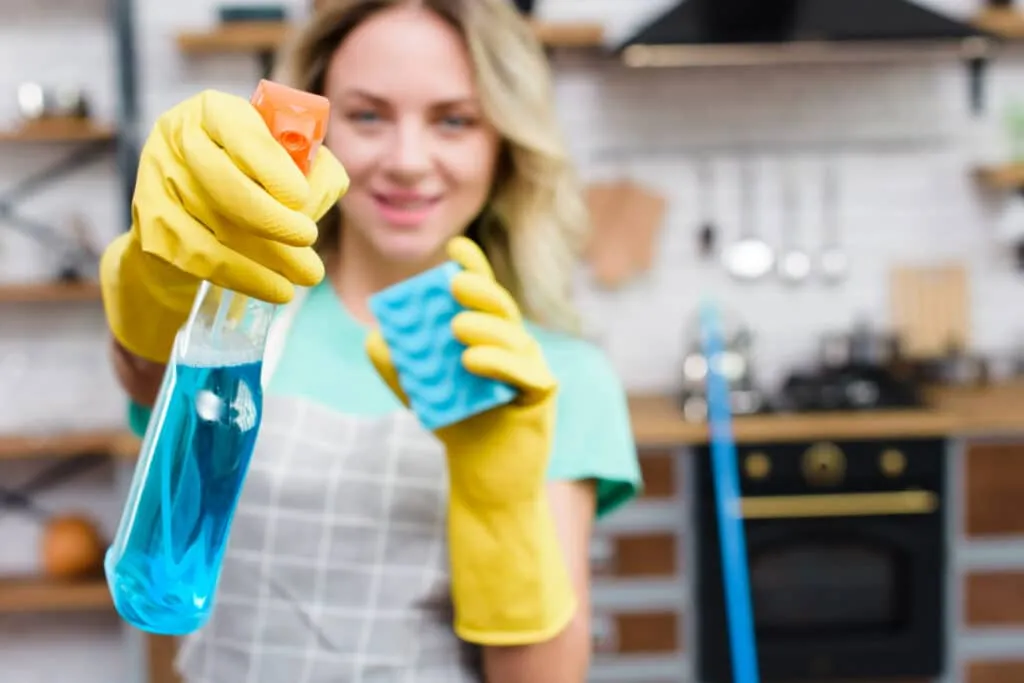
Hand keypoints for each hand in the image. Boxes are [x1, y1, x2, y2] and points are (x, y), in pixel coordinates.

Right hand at [101, 89, 348, 361]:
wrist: (188, 228)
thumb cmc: (250, 186)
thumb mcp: (284, 167)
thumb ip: (313, 169)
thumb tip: (321, 188)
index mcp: (213, 111)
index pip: (243, 133)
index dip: (273, 167)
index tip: (300, 198)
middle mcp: (177, 138)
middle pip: (227, 183)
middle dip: (274, 218)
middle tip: (309, 239)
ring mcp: (157, 182)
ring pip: (219, 225)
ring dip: (270, 255)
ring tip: (307, 274)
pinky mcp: (151, 228)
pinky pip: (204, 258)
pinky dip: (246, 277)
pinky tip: (277, 289)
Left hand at [365, 236, 557, 498]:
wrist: (485, 478)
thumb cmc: (459, 427)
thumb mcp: (422, 394)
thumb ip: (400, 367)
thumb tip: (374, 337)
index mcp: (490, 336)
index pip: (484, 295)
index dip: (474, 268)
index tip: (455, 246)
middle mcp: (515, 345)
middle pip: (502, 309)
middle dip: (479, 290)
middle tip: (452, 281)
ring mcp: (532, 368)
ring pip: (513, 338)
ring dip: (486, 328)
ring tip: (455, 325)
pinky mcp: (542, 395)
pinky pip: (525, 372)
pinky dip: (499, 363)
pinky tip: (471, 361)